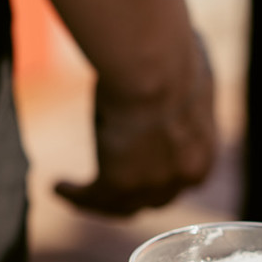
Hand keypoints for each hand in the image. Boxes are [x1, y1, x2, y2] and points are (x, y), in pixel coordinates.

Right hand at [55, 32, 215, 216]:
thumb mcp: (185, 75)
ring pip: (122, 206)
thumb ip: (180, 89)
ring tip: (72, 194)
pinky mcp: (121, 183)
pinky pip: (92, 198)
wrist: (156, 65)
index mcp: (203, 151)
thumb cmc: (172, 55)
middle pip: (154, 199)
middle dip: (131, 196)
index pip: (179, 176)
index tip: (139, 169)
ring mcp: (154, 183)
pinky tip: (58, 187)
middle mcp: (184, 176)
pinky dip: (74, 195)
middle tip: (106, 189)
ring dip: (97, 201)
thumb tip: (179, 63)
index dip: (158, 176)